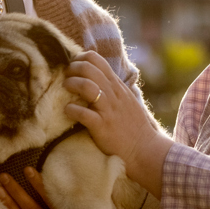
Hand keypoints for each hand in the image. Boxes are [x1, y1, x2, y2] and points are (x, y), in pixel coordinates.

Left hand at [65, 51, 172, 197]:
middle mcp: (113, 94)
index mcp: (117, 86)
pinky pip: (83, 113)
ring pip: (86, 86)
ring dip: (71, 84)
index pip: (97, 60)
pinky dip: (71, 110)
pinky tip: (67, 111)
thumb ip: (113, 87)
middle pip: (89, 69)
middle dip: (72, 69)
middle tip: (66, 77)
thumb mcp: (126, 99)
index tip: (73, 67)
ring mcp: (108, 110)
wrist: (143, 149)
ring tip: (65, 88)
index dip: (80, 59)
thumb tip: (96, 77)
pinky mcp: (102, 126)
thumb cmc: (133, 126)